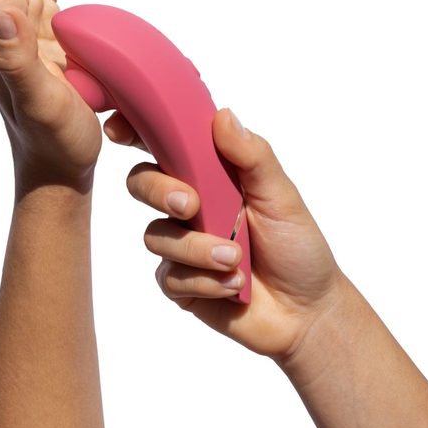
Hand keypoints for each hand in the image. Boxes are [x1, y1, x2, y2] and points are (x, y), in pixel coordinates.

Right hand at [103, 107, 348, 365]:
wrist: (306, 312)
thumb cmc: (297, 245)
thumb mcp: (281, 195)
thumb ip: (252, 156)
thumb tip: (222, 115)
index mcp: (209, 172)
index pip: (164, 142)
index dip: (135, 130)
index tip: (120, 129)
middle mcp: (188, 203)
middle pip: (141, 182)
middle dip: (159, 190)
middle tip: (191, 206)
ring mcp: (180, 243)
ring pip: (156, 235)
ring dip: (196, 249)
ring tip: (236, 260)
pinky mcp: (179, 283)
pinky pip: (169, 276)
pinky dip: (203, 281)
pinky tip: (232, 285)